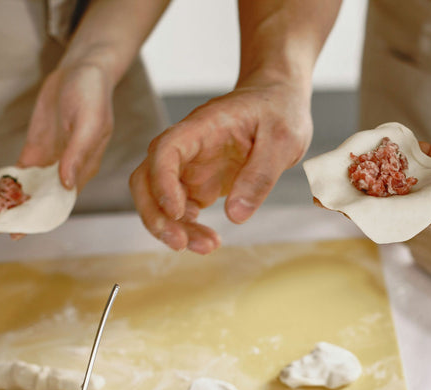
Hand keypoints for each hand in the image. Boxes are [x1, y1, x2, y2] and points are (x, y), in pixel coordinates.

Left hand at [0, 65, 110, 241]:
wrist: (82, 71)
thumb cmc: (92, 95)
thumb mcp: (89, 123)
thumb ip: (79, 154)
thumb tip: (67, 183)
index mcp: (84, 170)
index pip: (58, 203)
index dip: (37, 220)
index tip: (15, 234)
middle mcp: (67, 171)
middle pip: (38, 202)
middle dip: (14, 219)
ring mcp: (51, 161)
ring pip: (26, 191)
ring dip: (5, 205)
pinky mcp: (38, 150)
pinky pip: (18, 173)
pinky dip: (3, 184)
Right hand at [130, 79, 312, 253]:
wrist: (280, 101)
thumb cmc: (279, 111)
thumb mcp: (283, 139)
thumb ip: (260, 175)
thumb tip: (235, 215)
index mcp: (203, 127)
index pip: (166, 150)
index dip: (162, 181)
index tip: (177, 211)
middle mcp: (189, 147)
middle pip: (148, 177)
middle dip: (154, 213)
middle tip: (180, 243)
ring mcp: (192, 166)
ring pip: (161, 199)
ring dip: (172, 227)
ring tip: (205, 247)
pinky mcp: (201, 183)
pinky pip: (182, 209)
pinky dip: (188, 228)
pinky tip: (208, 240)